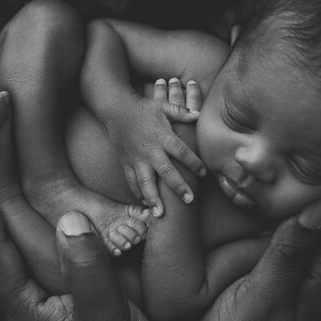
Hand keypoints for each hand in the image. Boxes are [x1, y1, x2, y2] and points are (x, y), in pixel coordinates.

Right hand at [105, 77, 205, 216]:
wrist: (116, 110)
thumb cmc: (143, 108)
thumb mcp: (162, 106)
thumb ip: (181, 112)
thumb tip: (198, 115)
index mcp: (162, 136)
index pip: (181, 151)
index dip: (194, 163)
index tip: (204, 173)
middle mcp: (150, 150)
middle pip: (166, 171)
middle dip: (177, 187)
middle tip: (188, 201)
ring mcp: (136, 158)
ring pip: (145, 182)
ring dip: (153, 198)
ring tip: (159, 214)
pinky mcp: (126, 163)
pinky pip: (131, 181)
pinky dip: (138, 193)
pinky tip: (145, 205)